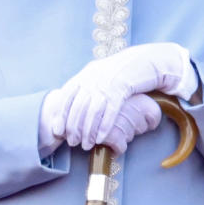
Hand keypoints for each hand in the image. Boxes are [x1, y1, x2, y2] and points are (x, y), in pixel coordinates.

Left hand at [42, 43, 196, 150]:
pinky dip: (104, 125)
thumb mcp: (101, 75)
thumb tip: (73, 107)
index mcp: (87, 73)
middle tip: (72, 142)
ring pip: (93, 110)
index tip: (57, 130)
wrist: (146, 60)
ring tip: (86, 144)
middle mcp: (94, 77)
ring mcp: (109, 82)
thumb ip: (87, 87)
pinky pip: (111, 109)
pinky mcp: (124, 87)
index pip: (67, 95)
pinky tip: (101, 137)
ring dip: (88, 130)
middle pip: (78, 106)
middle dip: (73, 127)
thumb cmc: (123, 72)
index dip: (60, 114)